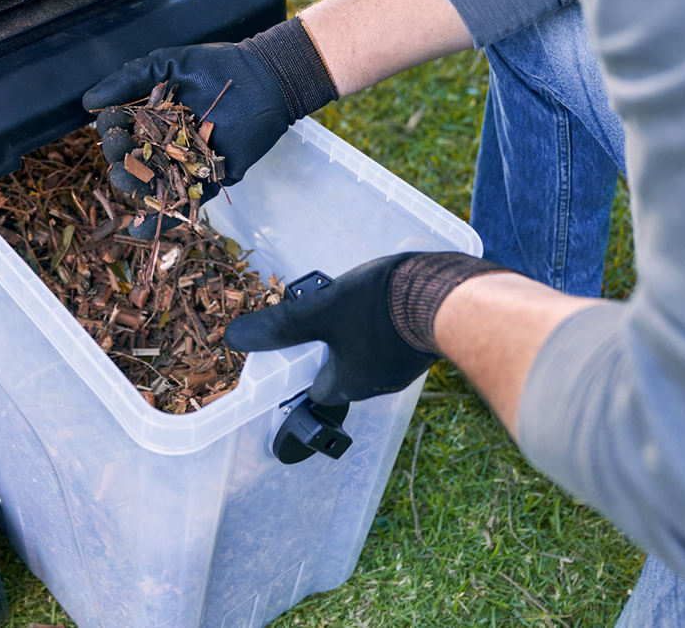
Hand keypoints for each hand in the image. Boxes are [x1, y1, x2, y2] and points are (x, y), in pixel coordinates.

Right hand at [83, 18, 338, 199]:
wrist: (264, 82)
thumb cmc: (215, 68)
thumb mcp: (168, 65)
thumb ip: (130, 79)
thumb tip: (87, 101)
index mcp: (149, 118)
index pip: (118, 129)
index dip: (110, 129)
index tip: (112, 123)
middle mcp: (162, 143)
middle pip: (130, 159)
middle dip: (119, 158)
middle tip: (121, 150)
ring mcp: (184, 163)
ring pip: (151, 183)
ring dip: (135, 187)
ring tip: (128, 179)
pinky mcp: (208, 179)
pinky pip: (184, 202)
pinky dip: (165, 218)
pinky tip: (144, 229)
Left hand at [225, 252, 507, 404]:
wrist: (450, 294)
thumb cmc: (381, 306)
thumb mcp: (320, 310)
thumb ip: (280, 326)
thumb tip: (235, 339)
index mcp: (348, 383)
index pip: (315, 391)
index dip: (300, 373)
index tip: (294, 355)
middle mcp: (378, 383)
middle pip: (345, 373)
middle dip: (332, 351)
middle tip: (323, 320)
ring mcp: (408, 366)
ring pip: (373, 356)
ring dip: (361, 336)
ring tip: (355, 303)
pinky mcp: (427, 346)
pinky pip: (398, 340)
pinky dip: (389, 325)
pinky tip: (388, 300)